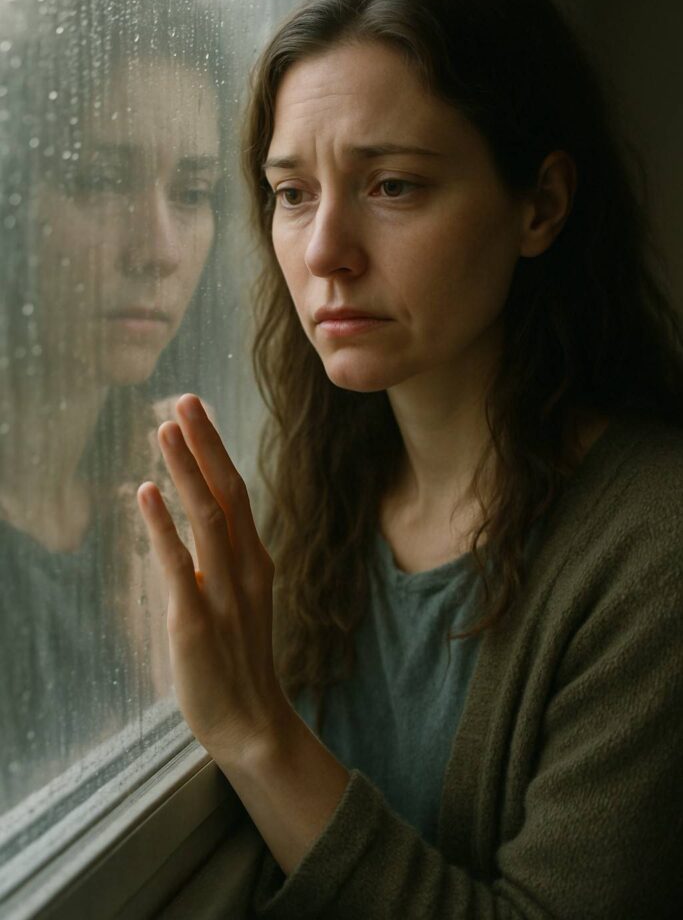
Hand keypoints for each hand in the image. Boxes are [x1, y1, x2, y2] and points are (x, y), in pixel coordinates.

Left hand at [137, 393, 291, 766]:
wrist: (253, 724)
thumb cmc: (240, 661)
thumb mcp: (239, 601)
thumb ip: (222, 562)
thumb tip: (190, 528)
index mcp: (256, 561)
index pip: (236, 492)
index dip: (215, 451)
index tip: (195, 413)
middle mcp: (246, 569)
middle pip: (228, 493)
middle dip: (205, 445)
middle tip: (184, 400)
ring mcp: (224, 594)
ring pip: (209, 518)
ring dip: (187, 470)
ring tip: (166, 430)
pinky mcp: (195, 622)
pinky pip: (180, 565)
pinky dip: (163, 526)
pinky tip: (147, 492)